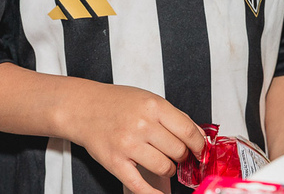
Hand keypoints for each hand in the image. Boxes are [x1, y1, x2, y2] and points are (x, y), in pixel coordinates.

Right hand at [66, 82, 206, 193]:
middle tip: (178, 154)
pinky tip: (160, 192)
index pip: (188, 131)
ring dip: (169, 169)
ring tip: (163, 162)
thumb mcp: (148, 99)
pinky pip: (140, 185)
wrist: (83, 108)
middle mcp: (141, 124)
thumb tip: (198, 136)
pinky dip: (153, 193)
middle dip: (182, 156)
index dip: (199, 145)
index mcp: (153, 106)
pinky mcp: (116, 162)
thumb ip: (174, 116)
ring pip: (164, 167)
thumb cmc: (117, 103)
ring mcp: (128, 145)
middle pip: (178, 151)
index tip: (200, 150)